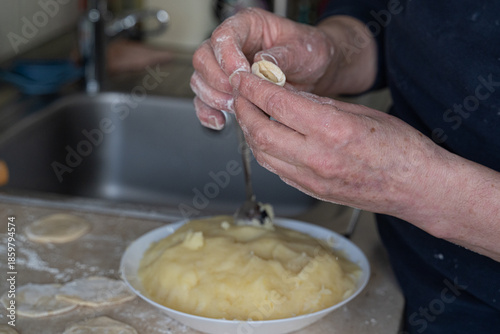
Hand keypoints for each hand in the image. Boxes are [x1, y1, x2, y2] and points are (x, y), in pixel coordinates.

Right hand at [190, 8, 335, 129]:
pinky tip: (220, 121)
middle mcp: (232, 45)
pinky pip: (205, 101)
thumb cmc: (310, 53)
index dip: (227, 57)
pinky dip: (208, 113)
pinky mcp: (226, 90)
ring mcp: (225, 68)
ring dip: (213, 98)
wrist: (316, 73)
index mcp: (249, 26)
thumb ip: (282, 55)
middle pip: (203, 58)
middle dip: (218, 80)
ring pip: (200, 80)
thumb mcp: (304, 50)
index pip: (224, 36)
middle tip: (239, 93)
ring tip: (237, 107)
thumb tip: (261, 64)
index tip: (240, 74)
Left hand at [231, 70, 499, 260]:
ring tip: (250, 116)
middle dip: (244, 110)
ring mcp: (313, 180)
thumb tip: (288, 95)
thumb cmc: (399, 148)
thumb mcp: (360, 113)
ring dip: (250, 133)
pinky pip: (277, 170)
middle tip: (240, 96)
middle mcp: (318, 158)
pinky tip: (267, 139)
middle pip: (261, 132)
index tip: (243, 79)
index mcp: (333, 130)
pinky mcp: (312, 192)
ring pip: (263, 155)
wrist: (415, 188)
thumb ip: (320, 104)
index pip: (278, 105)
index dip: (254, 88)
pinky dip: (265, 151)